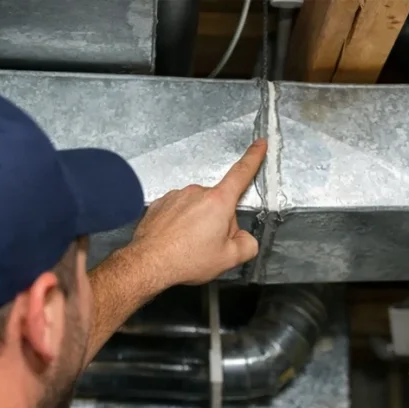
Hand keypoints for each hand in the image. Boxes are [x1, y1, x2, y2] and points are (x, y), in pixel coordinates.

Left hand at [127, 139, 267, 288]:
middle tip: (208, 245)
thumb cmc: (185, 259)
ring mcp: (176, 196)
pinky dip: (180, 224)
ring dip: (197, 223)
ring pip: (197, 208)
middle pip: (218, 203)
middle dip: (218, 221)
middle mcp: (196, 192)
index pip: (241, 173)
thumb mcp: (228, 259)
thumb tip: (245, 239)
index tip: (259, 145)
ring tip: (188, 245)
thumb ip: (247, 245)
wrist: (148, 263)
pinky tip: (175, 241)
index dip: (253, 157)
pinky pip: (178, 211)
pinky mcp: (160, 203)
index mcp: (218, 201)